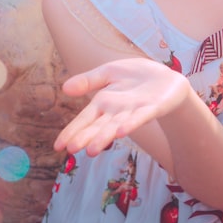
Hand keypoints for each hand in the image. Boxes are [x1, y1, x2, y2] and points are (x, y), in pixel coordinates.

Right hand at [55, 57, 190, 155]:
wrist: (164, 77)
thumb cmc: (135, 77)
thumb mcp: (108, 72)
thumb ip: (88, 81)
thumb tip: (64, 88)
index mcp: (104, 103)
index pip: (84, 120)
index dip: (71, 132)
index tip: (58, 146)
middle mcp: (116, 112)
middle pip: (98, 127)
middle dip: (86, 137)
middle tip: (71, 150)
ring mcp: (134, 111)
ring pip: (116, 127)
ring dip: (104, 137)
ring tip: (92, 150)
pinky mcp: (152, 108)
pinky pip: (140, 117)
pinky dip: (131, 124)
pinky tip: (121, 132)